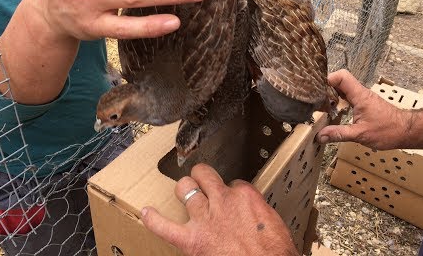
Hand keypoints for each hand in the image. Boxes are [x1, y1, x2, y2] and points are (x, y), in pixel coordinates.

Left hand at [141, 164, 297, 255]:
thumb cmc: (275, 254)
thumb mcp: (274, 225)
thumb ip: (257, 212)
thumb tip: (249, 214)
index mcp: (245, 196)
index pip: (232, 183)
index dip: (230, 191)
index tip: (230, 201)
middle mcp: (223, 201)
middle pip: (204, 175)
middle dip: (201, 177)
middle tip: (201, 183)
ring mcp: (205, 218)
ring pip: (185, 190)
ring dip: (183, 190)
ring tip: (182, 192)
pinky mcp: (192, 240)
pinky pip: (165, 227)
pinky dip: (153, 219)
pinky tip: (147, 212)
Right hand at [317, 69, 411, 149]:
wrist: (407, 131)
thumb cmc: (389, 130)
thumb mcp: (360, 134)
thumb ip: (338, 134)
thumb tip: (320, 136)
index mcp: (359, 95)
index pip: (341, 76)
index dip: (327, 79)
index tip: (317, 90)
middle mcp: (360, 93)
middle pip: (339, 81)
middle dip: (325, 88)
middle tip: (316, 100)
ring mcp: (362, 98)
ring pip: (342, 89)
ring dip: (331, 96)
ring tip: (322, 107)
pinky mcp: (364, 104)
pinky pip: (348, 97)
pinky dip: (339, 102)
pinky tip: (334, 112)